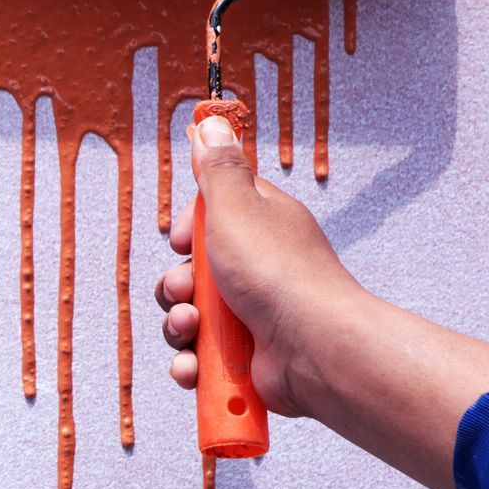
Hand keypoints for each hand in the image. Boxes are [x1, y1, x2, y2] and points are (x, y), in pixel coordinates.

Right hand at [153, 114, 364, 419]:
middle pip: (190, 272)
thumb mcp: (237, 207)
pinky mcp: (245, 357)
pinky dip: (192, 365)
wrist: (313, 350)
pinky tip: (197, 365)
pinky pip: (200, 359)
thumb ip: (217, 168)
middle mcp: (257, 270)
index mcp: (260, 226)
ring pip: (189, 317)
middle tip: (188, 289)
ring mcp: (251, 315)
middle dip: (175, 286)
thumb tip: (212, 123)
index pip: (211, 217)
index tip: (183, 237)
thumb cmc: (280, 276)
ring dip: (179, 327)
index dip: (188, 229)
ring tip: (193, 331)